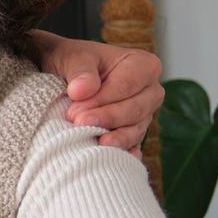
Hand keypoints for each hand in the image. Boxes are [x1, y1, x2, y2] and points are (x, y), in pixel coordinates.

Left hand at [29, 30, 163, 154]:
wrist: (66, 75)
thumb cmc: (74, 61)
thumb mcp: (72, 58)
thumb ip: (79, 71)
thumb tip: (82, 90)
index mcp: (143, 65)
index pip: (127, 86)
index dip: (102, 100)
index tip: (75, 111)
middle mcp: (151, 90)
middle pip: (135, 109)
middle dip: (108, 118)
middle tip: (79, 124)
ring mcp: (145, 114)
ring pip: (136, 129)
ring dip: (115, 138)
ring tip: (96, 145)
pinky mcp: (134, 132)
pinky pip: (133, 145)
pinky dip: (123, 151)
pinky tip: (113, 159)